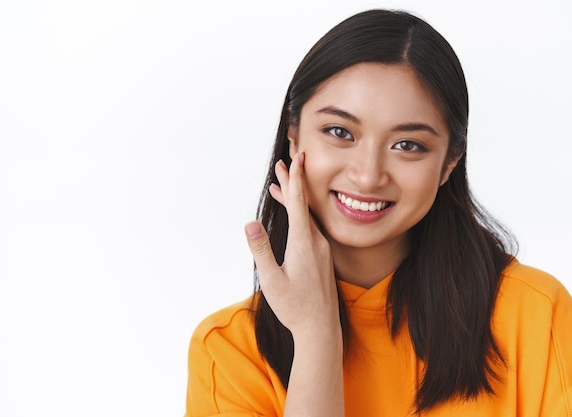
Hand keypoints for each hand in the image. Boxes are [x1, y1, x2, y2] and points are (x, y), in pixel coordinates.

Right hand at [244, 152, 339, 338]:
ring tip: (281, 184)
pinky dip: (299, 215)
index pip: (299, 203)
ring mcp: (321, 249)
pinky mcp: (321, 256)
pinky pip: (310, 227)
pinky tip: (291, 216)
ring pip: (307, 215)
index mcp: (304, 243)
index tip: (295, 158)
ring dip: (295, 198)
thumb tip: (250, 224)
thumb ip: (262, 251)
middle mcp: (316, 241)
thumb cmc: (295, 307)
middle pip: (304, 204)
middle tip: (286, 160)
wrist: (320, 328)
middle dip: (294, 181)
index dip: (295, 179)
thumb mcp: (272, 280)